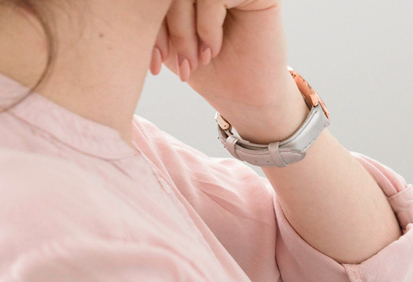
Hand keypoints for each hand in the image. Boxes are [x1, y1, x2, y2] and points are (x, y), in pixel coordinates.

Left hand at [152, 0, 304, 141]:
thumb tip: (119, 4)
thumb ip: (149, 15)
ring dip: (186, 32)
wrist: (248, 95)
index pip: (158, 1)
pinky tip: (214, 50)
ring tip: (196, 61)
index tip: (152, 63)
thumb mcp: (169, 41)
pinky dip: (207, 28)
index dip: (145, 24)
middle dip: (169, 30)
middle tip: (180, 65)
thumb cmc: (209, 70)